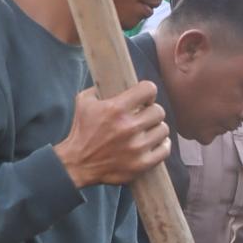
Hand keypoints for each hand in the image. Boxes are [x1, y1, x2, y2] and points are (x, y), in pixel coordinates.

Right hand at [54, 82, 169, 187]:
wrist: (77, 164)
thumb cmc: (81, 132)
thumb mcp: (84, 102)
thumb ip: (100, 87)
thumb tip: (115, 78)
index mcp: (115, 109)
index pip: (148, 89)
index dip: (148, 92)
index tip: (145, 98)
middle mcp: (128, 128)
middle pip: (159, 111)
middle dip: (152, 111)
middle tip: (145, 116)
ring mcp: (136, 147)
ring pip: (163, 130)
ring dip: (156, 128)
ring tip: (148, 130)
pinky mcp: (141, 164)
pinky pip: (165, 150)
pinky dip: (162, 145)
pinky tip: (155, 142)